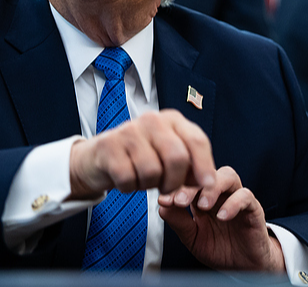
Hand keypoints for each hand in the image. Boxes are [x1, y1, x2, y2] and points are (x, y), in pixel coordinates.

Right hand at [68, 109, 216, 198]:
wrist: (99, 157)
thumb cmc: (140, 158)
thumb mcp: (168, 156)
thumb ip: (190, 165)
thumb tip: (207, 182)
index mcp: (172, 120)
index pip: (197, 140)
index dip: (205, 166)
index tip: (208, 186)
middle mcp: (152, 120)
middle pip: (177, 158)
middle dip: (174, 182)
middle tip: (165, 188)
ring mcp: (128, 130)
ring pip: (152, 171)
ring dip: (148, 185)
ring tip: (142, 178)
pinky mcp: (108, 146)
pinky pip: (128, 179)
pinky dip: (129, 187)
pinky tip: (126, 178)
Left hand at [158, 166, 284, 273]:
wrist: (245, 267)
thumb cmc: (220, 250)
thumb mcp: (193, 238)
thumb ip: (179, 222)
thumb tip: (162, 207)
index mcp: (202, 197)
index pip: (189, 180)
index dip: (175, 186)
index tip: (164, 199)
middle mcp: (219, 194)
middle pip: (207, 173)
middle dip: (190, 185)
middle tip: (180, 201)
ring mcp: (236, 198)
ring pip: (227, 176)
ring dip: (213, 188)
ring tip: (202, 206)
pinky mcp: (253, 208)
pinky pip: (245, 196)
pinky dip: (233, 203)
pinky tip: (222, 216)